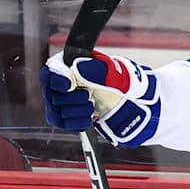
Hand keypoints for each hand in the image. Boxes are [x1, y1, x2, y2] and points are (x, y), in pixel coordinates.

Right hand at [40, 51, 160, 145]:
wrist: (139, 108)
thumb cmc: (129, 87)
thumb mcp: (117, 76)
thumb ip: (97, 71)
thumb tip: (77, 68)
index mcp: (75, 65)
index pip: (50, 70)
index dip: (55, 78)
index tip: (69, 84)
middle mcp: (67, 82)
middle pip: (50, 93)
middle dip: (69, 99)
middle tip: (87, 98)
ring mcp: (68, 100)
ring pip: (55, 110)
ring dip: (73, 111)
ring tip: (91, 108)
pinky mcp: (71, 116)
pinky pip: (61, 122)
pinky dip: (74, 122)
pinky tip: (88, 119)